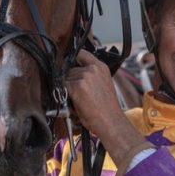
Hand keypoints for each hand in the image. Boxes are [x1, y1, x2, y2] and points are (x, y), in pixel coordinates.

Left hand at [65, 49, 145, 163]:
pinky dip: (66, 95)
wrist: (110, 121)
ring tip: (79, 100)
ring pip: (66, 79)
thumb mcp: (102, 85)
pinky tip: (76, 103)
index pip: (82, 53)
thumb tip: (74, 74)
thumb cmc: (107, 109)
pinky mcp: (77, 86)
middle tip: (78, 93)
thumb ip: (91, 76)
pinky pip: (64, 87)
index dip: (74, 59)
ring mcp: (84, 77)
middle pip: (70, 68)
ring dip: (68, 88)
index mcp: (101, 67)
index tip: (70, 64)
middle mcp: (93, 69)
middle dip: (70, 79)